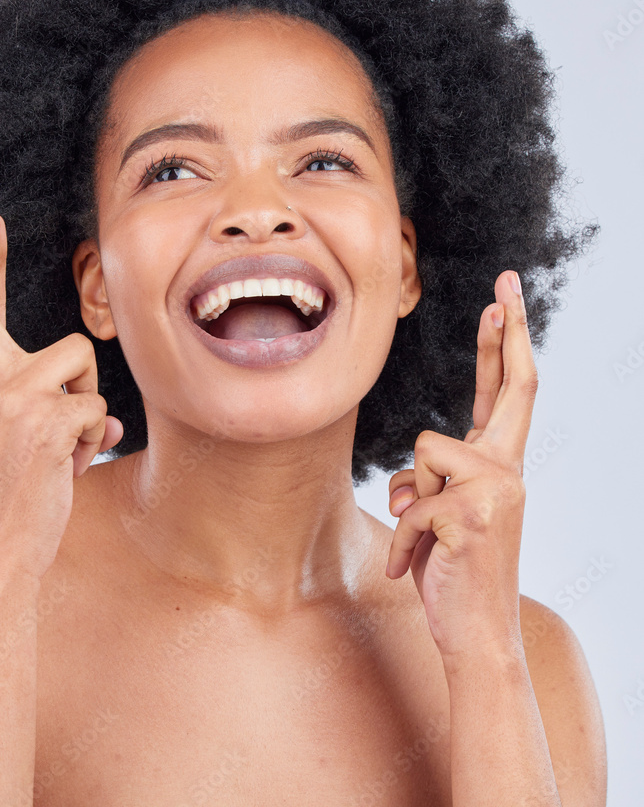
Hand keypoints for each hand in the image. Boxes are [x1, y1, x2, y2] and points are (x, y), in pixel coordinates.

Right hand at [0, 187, 123, 580]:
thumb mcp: (13, 447)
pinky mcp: (41, 420)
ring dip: (86, 407)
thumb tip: (103, 415)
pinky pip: (97, 407)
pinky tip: (69, 467)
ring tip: (65, 448)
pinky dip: (94, 441)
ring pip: (81, 362)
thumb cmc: (14, 502)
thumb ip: (46, 417)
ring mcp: (9, 399)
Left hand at [385, 270, 535, 665]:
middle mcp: (508, 471)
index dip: (503, 345)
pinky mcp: (474, 515)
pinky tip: (418, 568)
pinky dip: (404, 541)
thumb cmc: (450, 571)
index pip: (503, 393)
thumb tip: (413, 470)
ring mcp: (498, 492)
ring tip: (426, 544)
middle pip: (510, 388)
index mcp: (498, 466)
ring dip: (411, 503)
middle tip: (507, 281)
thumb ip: (434, 480)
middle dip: (508, 331)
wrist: (473, 635)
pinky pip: (412, 503)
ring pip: (425, 452)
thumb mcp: (440, 514)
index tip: (503, 298)